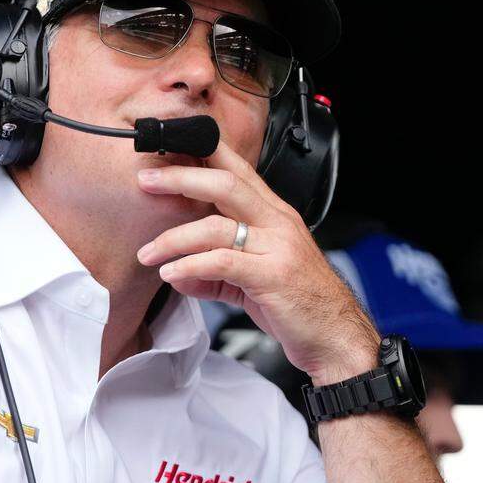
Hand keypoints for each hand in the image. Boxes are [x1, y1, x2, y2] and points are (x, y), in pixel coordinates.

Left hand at [135, 140, 379, 380]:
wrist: (335, 336)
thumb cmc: (299, 304)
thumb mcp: (251, 280)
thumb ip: (214, 273)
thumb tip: (176, 273)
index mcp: (274, 214)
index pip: (238, 169)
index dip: (204, 152)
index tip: (169, 146)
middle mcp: (277, 222)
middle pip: (225, 183)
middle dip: (181, 178)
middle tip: (147, 181)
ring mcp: (277, 247)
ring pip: (216, 226)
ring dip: (173, 238)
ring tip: (148, 253)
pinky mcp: (272, 276)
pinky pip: (222, 262)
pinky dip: (190, 266)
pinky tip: (171, 274)